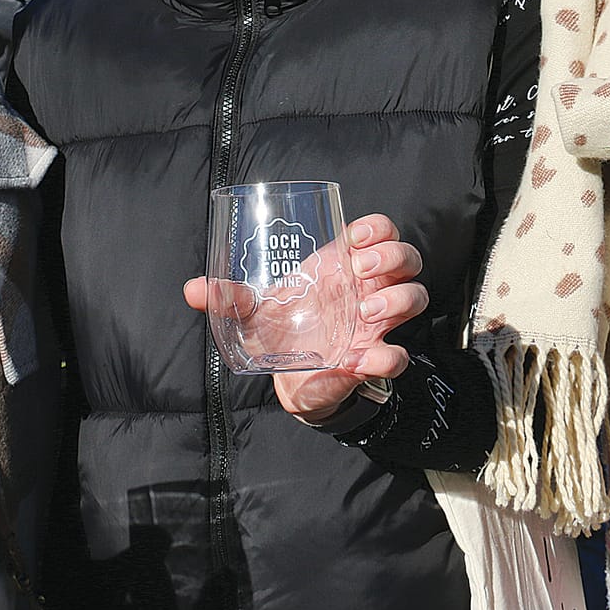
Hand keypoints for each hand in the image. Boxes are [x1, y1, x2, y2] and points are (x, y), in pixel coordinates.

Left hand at [183, 212, 424, 423]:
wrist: (289, 382)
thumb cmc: (278, 333)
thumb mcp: (252, 313)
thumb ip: (228, 299)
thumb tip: (193, 289)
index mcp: (340, 267)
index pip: (378, 232)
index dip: (377, 227)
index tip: (356, 237)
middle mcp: (367, 289)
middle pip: (406, 256)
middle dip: (391, 256)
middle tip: (359, 272)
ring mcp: (377, 323)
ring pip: (416, 295)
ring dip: (398, 299)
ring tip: (365, 312)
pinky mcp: (375, 357)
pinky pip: (398, 356)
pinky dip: (386, 356)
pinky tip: (358, 359)